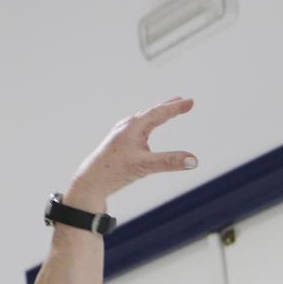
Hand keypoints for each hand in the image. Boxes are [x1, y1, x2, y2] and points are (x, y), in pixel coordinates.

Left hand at [69, 97, 197, 207]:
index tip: (190, 102)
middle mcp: (126, 127)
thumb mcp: (144, 166)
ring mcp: (119, 135)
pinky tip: (144, 133)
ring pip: (141, 120)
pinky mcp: (115, 145)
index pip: (159, 113)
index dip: (176, 107)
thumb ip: (170, 162)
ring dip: (155, 115)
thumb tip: (194, 161)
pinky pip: (135, 129)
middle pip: (150, 113)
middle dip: (167, 107)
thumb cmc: (112, 171)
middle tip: (182, 100)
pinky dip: (145, 125)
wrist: (88, 182)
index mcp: (133, 127)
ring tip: (165, 112)